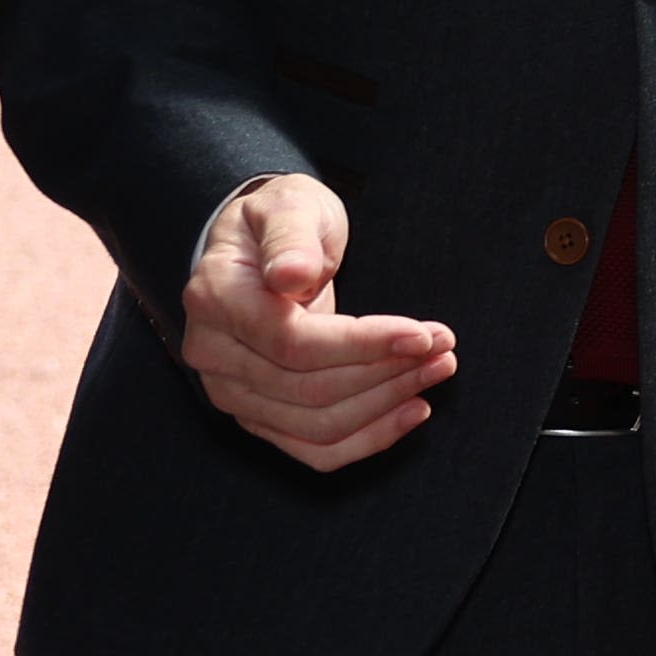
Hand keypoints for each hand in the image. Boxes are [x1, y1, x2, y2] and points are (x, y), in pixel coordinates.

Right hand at [181, 173, 454, 469]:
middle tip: (443, 347)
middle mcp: (212, 354)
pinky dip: (368, 438)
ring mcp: (231, 391)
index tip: (423, 334)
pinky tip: (413, 410)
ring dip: (387, 404)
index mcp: (216, 300)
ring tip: (438, 369)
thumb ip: (291, 238)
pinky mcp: (258, 415)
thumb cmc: (283, 224)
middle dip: (388, 372)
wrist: (264, 250)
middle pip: (310, 389)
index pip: (294, 344)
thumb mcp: (290, 206)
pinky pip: (314, 449)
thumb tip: (290, 275)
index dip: (363, 346)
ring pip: (317, 425)